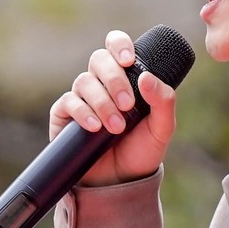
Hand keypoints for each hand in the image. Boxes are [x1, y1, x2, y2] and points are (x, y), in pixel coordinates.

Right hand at [47, 29, 177, 186]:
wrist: (121, 182)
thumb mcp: (162, 128)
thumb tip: (146, 77)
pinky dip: (83, 112)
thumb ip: (163, 101)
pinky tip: (95, 127)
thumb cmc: (141, 151)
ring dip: (102, 102)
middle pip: (99, 59)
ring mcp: (81, 97)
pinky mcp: (64, 115)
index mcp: (125, 77)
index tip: (129, 60)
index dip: (119, 45)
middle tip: (128, 104)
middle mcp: (101, 83)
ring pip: (84, 81)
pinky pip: (68, 102)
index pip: (116, 47)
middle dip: (115, 79)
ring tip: (116, 127)